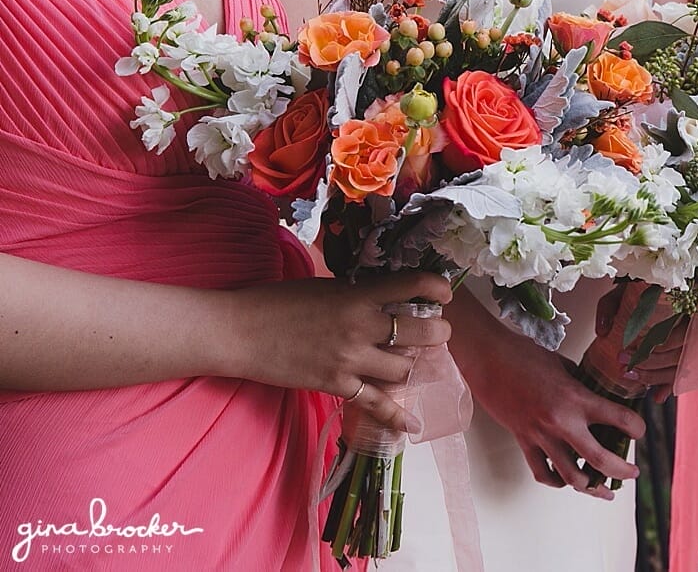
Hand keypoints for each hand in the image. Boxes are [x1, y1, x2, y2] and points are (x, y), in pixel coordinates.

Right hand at [236, 271, 451, 434]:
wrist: (239, 332)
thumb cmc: (276, 302)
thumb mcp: (324, 286)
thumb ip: (357, 294)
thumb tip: (384, 298)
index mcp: (357, 295)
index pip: (410, 286)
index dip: (436, 287)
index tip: (445, 292)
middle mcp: (360, 327)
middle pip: (418, 331)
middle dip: (437, 332)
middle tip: (438, 332)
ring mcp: (350, 359)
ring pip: (403, 368)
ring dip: (412, 364)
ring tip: (411, 360)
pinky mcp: (337, 385)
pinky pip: (376, 403)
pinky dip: (397, 415)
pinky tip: (412, 424)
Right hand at [449, 294, 644, 499]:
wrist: (488, 359)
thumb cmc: (524, 355)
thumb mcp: (562, 365)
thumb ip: (580, 384)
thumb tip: (595, 395)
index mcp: (576, 397)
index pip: (619, 418)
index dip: (636, 428)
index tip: (639, 431)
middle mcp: (562, 421)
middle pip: (600, 459)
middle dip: (622, 471)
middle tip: (632, 473)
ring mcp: (541, 435)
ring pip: (571, 476)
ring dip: (591, 487)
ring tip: (603, 490)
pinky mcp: (523, 441)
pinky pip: (542, 472)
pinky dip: (555, 481)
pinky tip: (564, 481)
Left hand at [595, 283, 687, 403]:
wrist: (659, 284)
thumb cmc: (644, 288)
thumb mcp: (624, 290)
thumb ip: (610, 305)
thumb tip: (603, 331)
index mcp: (684, 308)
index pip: (672, 337)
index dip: (648, 350)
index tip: (624, 353)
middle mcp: (695, 326)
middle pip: (676, 355)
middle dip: (647, 365)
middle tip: (622, 366)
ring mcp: (696, 340)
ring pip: (680, 367)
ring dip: (655, 377)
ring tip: (630, 376)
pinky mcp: (690, 352)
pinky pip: (684, 372)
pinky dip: (670, 385)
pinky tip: (656, 396)